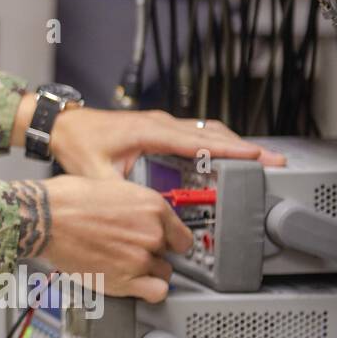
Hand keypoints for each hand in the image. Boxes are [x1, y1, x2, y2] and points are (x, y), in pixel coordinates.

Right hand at [6, 175, 192, 302]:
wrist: (44, 218)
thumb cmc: (66, 200)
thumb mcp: (111, 189)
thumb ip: (134, 208)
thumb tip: (140, 218)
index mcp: (152, 206)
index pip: (181, 235)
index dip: (168, 240)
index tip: (162, 244)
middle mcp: (152, 232)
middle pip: (169, 254)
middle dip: (151, 253)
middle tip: (128, 250)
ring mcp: (140, 257)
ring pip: (162, 273)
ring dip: (146, 271)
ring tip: (122, 265)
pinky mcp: (126, 279)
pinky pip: (156, 292)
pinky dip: (148, 291)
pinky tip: (133, 284)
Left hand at [45, 105, 285, 179]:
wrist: (62, 125)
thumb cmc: (77, 143)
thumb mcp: (97, 175)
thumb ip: (121, 194)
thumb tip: (142, 214)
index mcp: (149, 131)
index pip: (199, 141)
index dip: (231, 151)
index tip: (258, 157)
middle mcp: (159, 123)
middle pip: (211, 134)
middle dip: (244, 148)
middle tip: (274, 162)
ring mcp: (160, 124)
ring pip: (206, 132)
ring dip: (232, 145)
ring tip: (259, 160)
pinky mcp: (157, 128)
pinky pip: (194, 134)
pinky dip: (215, 143)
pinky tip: (225, 156)